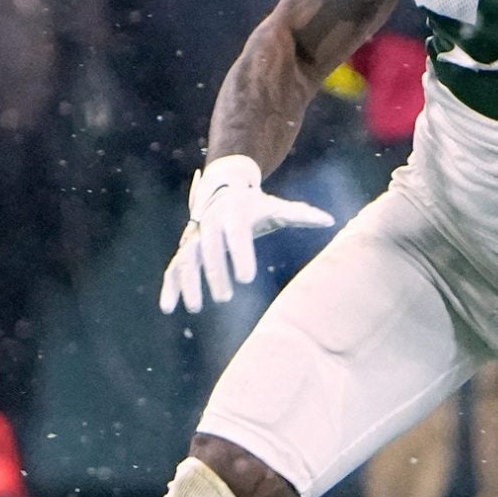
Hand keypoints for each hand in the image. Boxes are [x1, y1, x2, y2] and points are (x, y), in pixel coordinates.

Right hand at [160, 154, 333, 313]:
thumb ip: (302, 215)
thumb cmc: (257, 205)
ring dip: (188, 283)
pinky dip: (169, 286)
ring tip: (195, 307)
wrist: (225, 188)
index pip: (237, 236)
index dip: (240, 256)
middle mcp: (210, 224)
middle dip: (215, 274)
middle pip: (210, 250)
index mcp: (235, 214)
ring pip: (187, 260)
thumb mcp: (278, 207)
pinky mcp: (185, 248)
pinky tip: (168, 308)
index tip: (246, 279)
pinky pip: (173, 267)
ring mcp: (195, 236)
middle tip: (226, 298)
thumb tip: (330, 221)